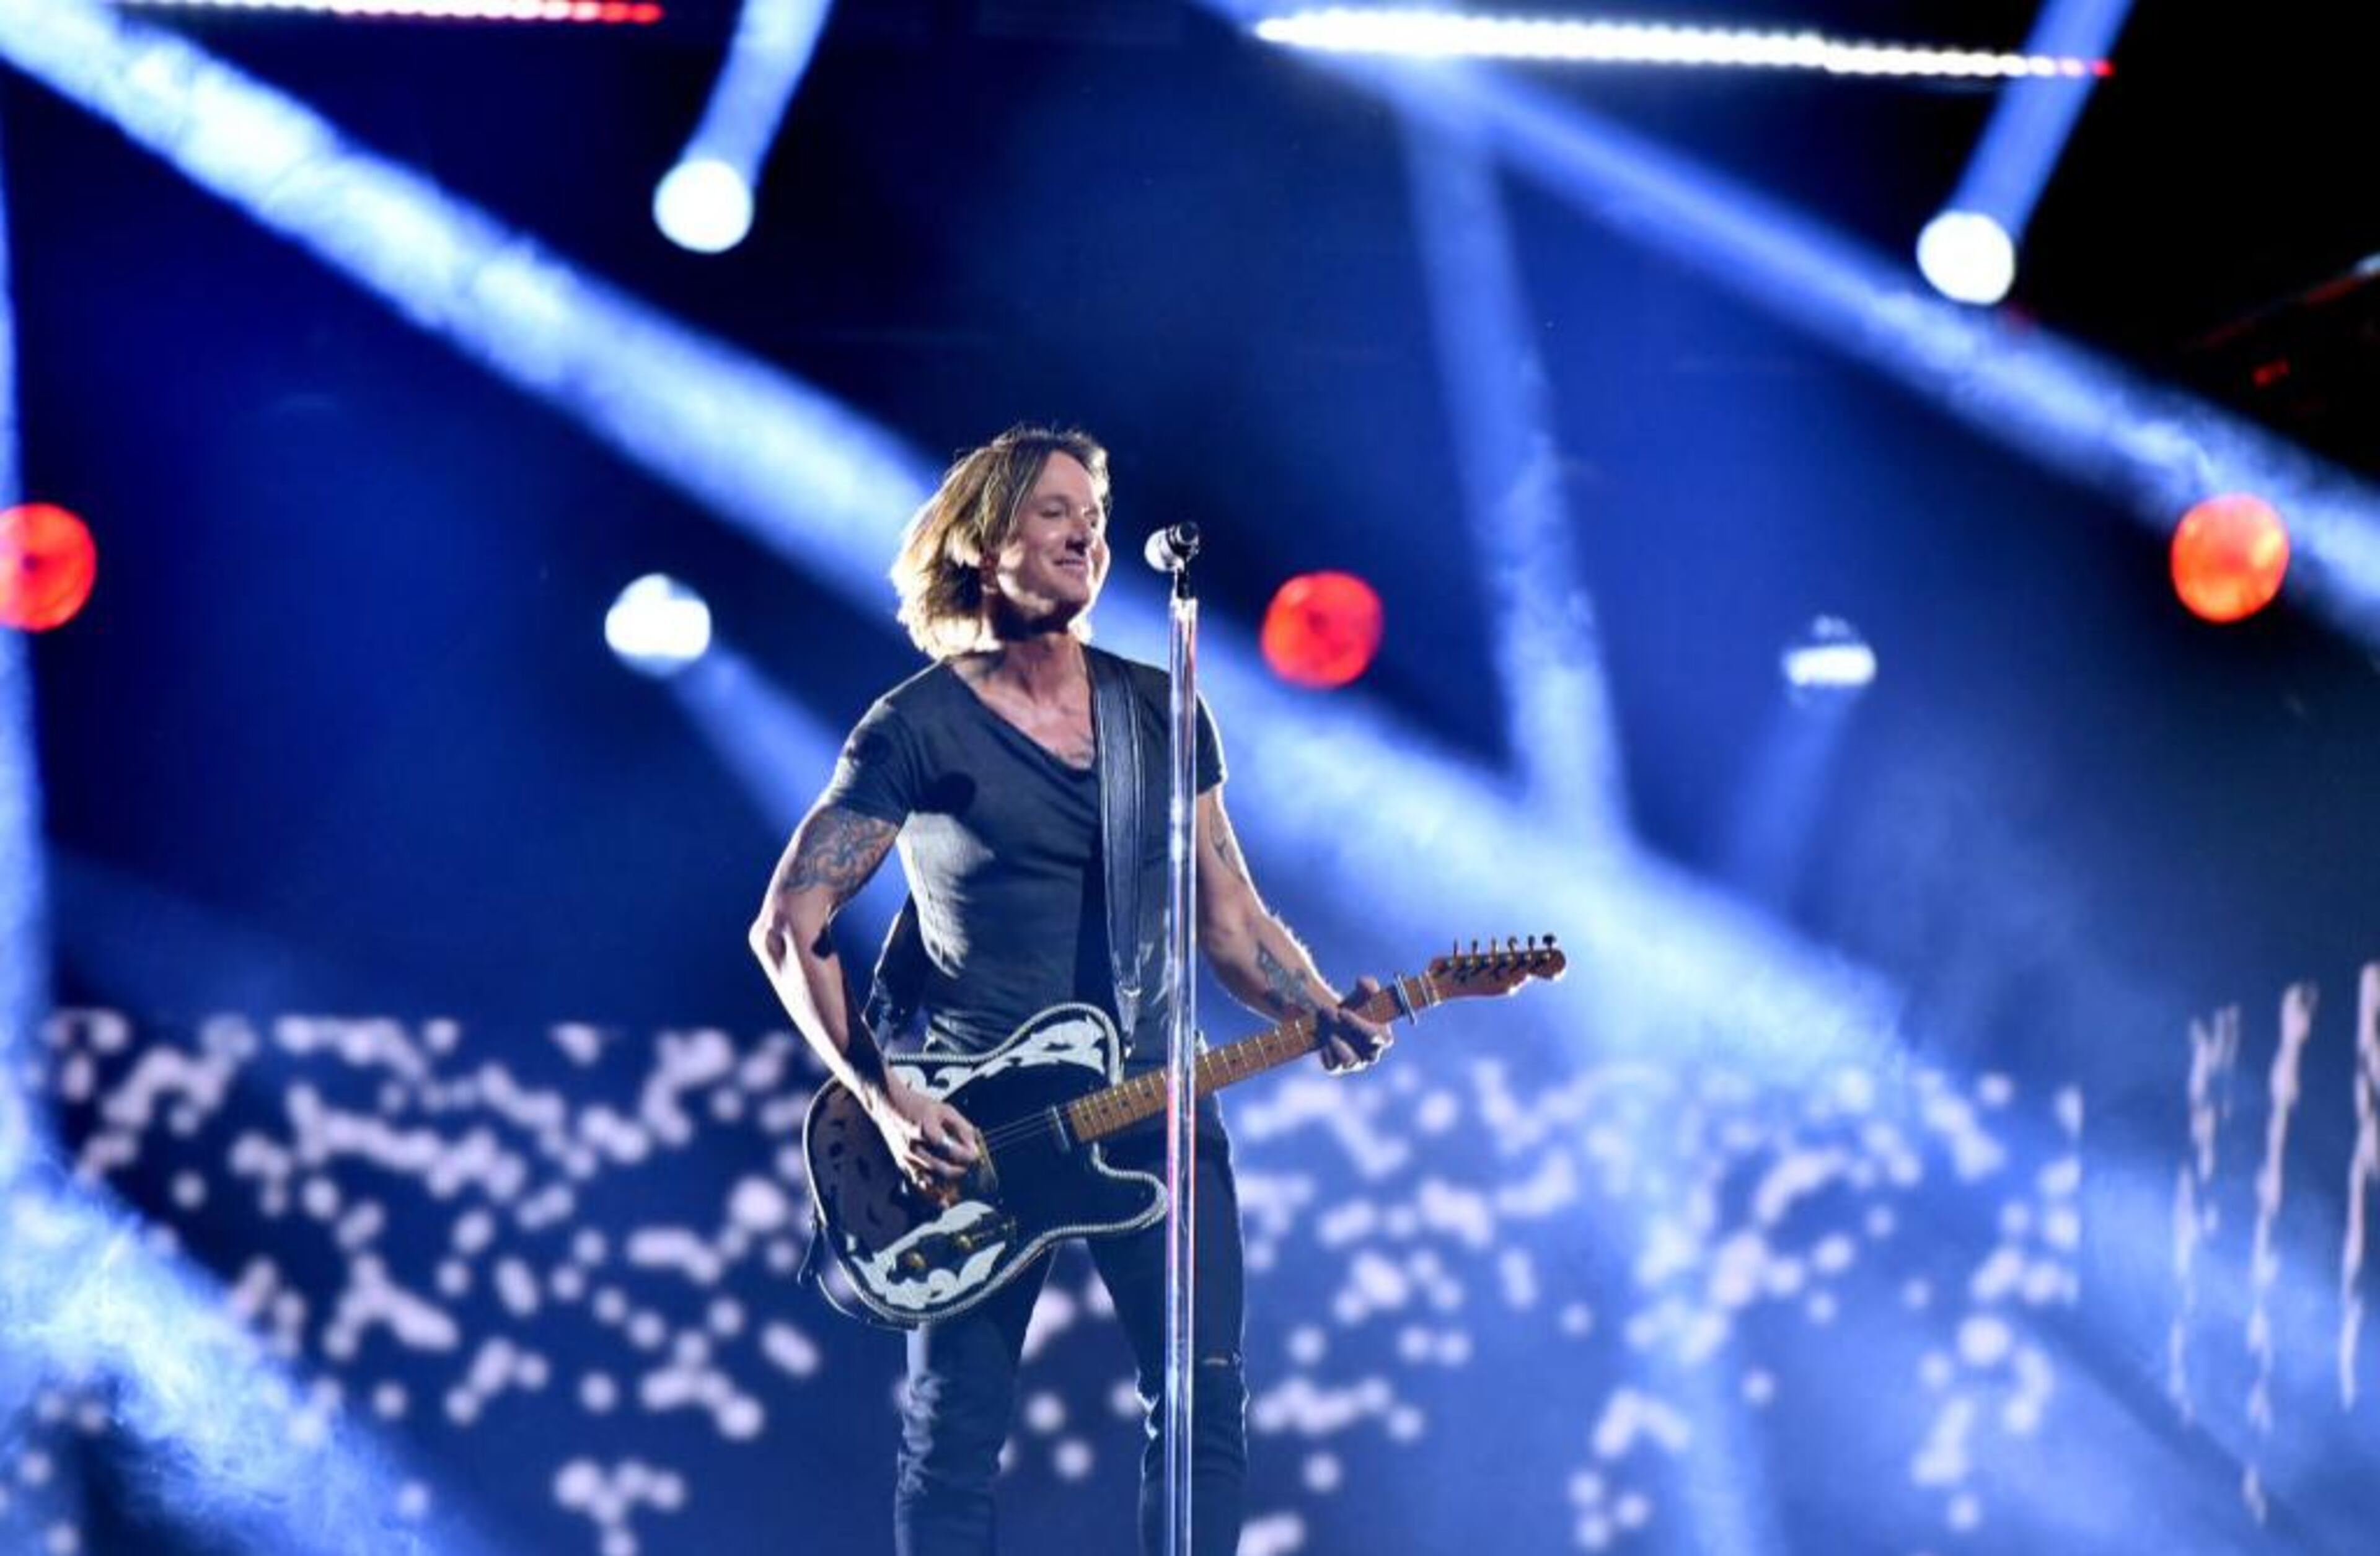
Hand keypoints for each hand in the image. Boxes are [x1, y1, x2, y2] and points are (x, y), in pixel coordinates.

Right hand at [866, 1077, 980, 1192]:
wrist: (888, 1106)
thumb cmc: (917, 1106)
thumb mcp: (944, 1110)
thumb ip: (962, 1128)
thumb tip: (974, 1147)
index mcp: (925, 1129)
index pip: (949, 1148)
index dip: (966, 1155)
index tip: (976, 1156)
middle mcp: (914, 1147)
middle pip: (942, 1168)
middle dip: (961, 1171)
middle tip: (971, 1169)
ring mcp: (907, 1159)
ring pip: (931, 1181)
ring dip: (949, 1185)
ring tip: (962, 1184)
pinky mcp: (902, 1166)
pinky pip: (918, 1186)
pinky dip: (932, 1196)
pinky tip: (944, 1201)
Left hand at [1316, 976, 1391, 1073]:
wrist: (1332, 1017)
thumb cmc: (1353, 1006)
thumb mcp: (1361, 992)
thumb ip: (1367, 986)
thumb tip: (1364, 982)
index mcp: (1383, 1037)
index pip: (1383, 1039)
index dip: (1362, 1026)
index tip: (1342, 1011)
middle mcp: (1372, 1054)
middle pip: (1368, 1053)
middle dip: (1346, 1031)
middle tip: (1329, 1012)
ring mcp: (1355, 1063)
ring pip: (1349, 1060)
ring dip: (1335, 1041)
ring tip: (1324, 1026)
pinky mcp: (1337, 1067)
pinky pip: (1332, 1066)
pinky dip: (1325, 1051)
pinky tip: (1320, 1037)